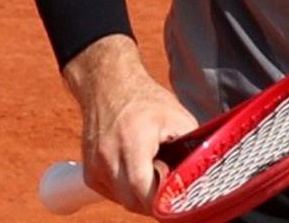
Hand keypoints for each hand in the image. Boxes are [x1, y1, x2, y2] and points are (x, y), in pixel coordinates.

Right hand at [64, 37, 198, 213]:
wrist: (109, 86)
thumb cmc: (146, 100)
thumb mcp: (178, 117)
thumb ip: (190, 147)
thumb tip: (200, 173)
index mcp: (133, 141)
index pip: (142, 186)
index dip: (161, 200)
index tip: (176, 201)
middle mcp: (108, 156)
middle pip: (131, 199)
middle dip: (153, 202)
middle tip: (171, 194)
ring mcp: (95, 166)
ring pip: (121, 199)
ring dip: (140, 197)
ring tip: (156, 176)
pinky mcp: (89, 172)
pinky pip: (111, 193)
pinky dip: (126, 191)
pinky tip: (139, 175)